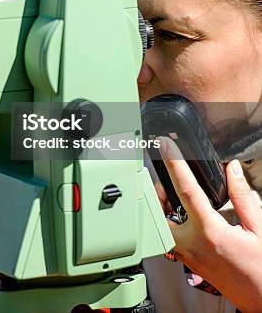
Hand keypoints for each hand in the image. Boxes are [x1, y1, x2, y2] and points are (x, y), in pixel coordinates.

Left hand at [159, 137, 261, 312]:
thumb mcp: (259, 229)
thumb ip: (242, 197)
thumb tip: (232, 170)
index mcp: (210, 232)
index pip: (186, 190)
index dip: (175, 164)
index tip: (166, 146)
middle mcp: (192, 244)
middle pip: (159, 209)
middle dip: (157, 190)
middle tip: (165, 176)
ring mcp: (186, 256)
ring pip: (160, 224)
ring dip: (162, 206)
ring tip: (173, 193)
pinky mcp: (186, 263)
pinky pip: (168, 237)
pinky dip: (170, 222)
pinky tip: (182, 216)